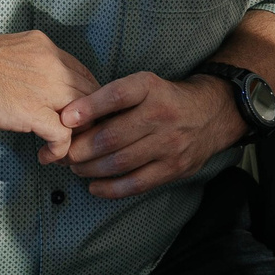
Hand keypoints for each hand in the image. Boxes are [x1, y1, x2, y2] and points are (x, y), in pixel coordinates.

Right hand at [0, 30, 98, 158]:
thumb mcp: (6, 54)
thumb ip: (26, 68)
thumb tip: (29, 90)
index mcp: (43, 48)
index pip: (82, 74)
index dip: (83, 99)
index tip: (72, 115)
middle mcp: (51, 63)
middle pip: (92, 94)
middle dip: (87, 120)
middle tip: (72, 138)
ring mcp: (45, 87)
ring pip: (86, 116)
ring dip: (78, 138)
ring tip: (62, 151)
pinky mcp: (33, 111)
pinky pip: (63, 137)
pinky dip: (59, 152)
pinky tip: (45, 156)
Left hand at [59, 72, 245, 198]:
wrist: (211, 114)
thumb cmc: (164, 99)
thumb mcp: (143, 86)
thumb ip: (111, 99)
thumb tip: (70, 117)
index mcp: (150, 88)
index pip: (117, 96)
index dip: (89, 108)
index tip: (65, 119)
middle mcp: (161, 115)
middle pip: (112, 136)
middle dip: (80, 148)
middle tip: (63, 153)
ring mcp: (169, 144)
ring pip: (120, 162)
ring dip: (90, 169)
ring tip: (75, 168)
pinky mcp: (174, 168)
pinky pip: (136, 184)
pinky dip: (110, 189)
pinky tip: (94, 186)